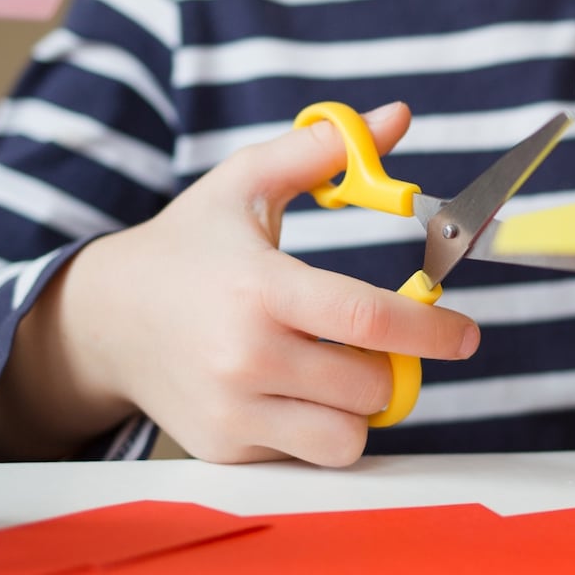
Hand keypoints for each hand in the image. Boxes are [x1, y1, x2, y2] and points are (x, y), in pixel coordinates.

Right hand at [0, 102, 480, 465]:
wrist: (107, 319)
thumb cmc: (189, 245)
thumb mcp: (244, 184)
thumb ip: (320, 150)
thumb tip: (397, 117)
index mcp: (260, 288)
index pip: (368, 320)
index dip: (431, 329)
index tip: (466, 334)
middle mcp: (244, 357)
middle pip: (370, 387)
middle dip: (393, 367)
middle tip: (379, 343)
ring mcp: (232, 410)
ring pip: (346, 437)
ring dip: (359, 407)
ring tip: (336, 370)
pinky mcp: (224, 448)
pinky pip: (307, 456)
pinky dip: (317, 430)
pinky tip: (291, 393)